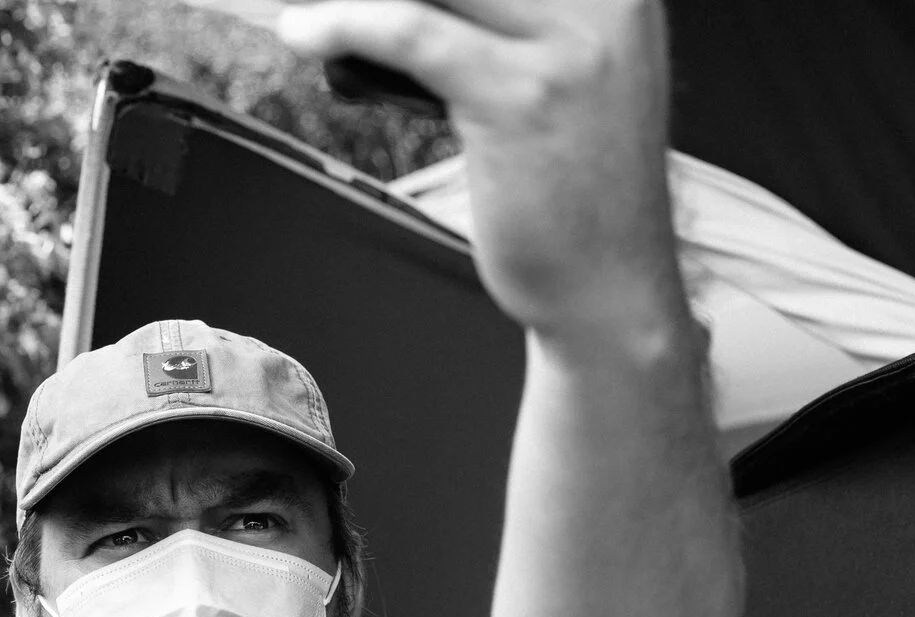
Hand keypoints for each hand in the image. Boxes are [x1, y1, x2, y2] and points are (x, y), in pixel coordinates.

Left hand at [276, 0, 683, 342]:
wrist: (610, 289)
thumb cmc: (565, 192)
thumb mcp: (547, 80)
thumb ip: (490, 26)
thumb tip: (389, 7)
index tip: (365, 0)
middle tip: (316, 1)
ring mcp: (568, 43)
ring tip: (306, 12)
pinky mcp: (522, 96)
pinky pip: (415, 34)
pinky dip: (347, 25)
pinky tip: (304, 32)